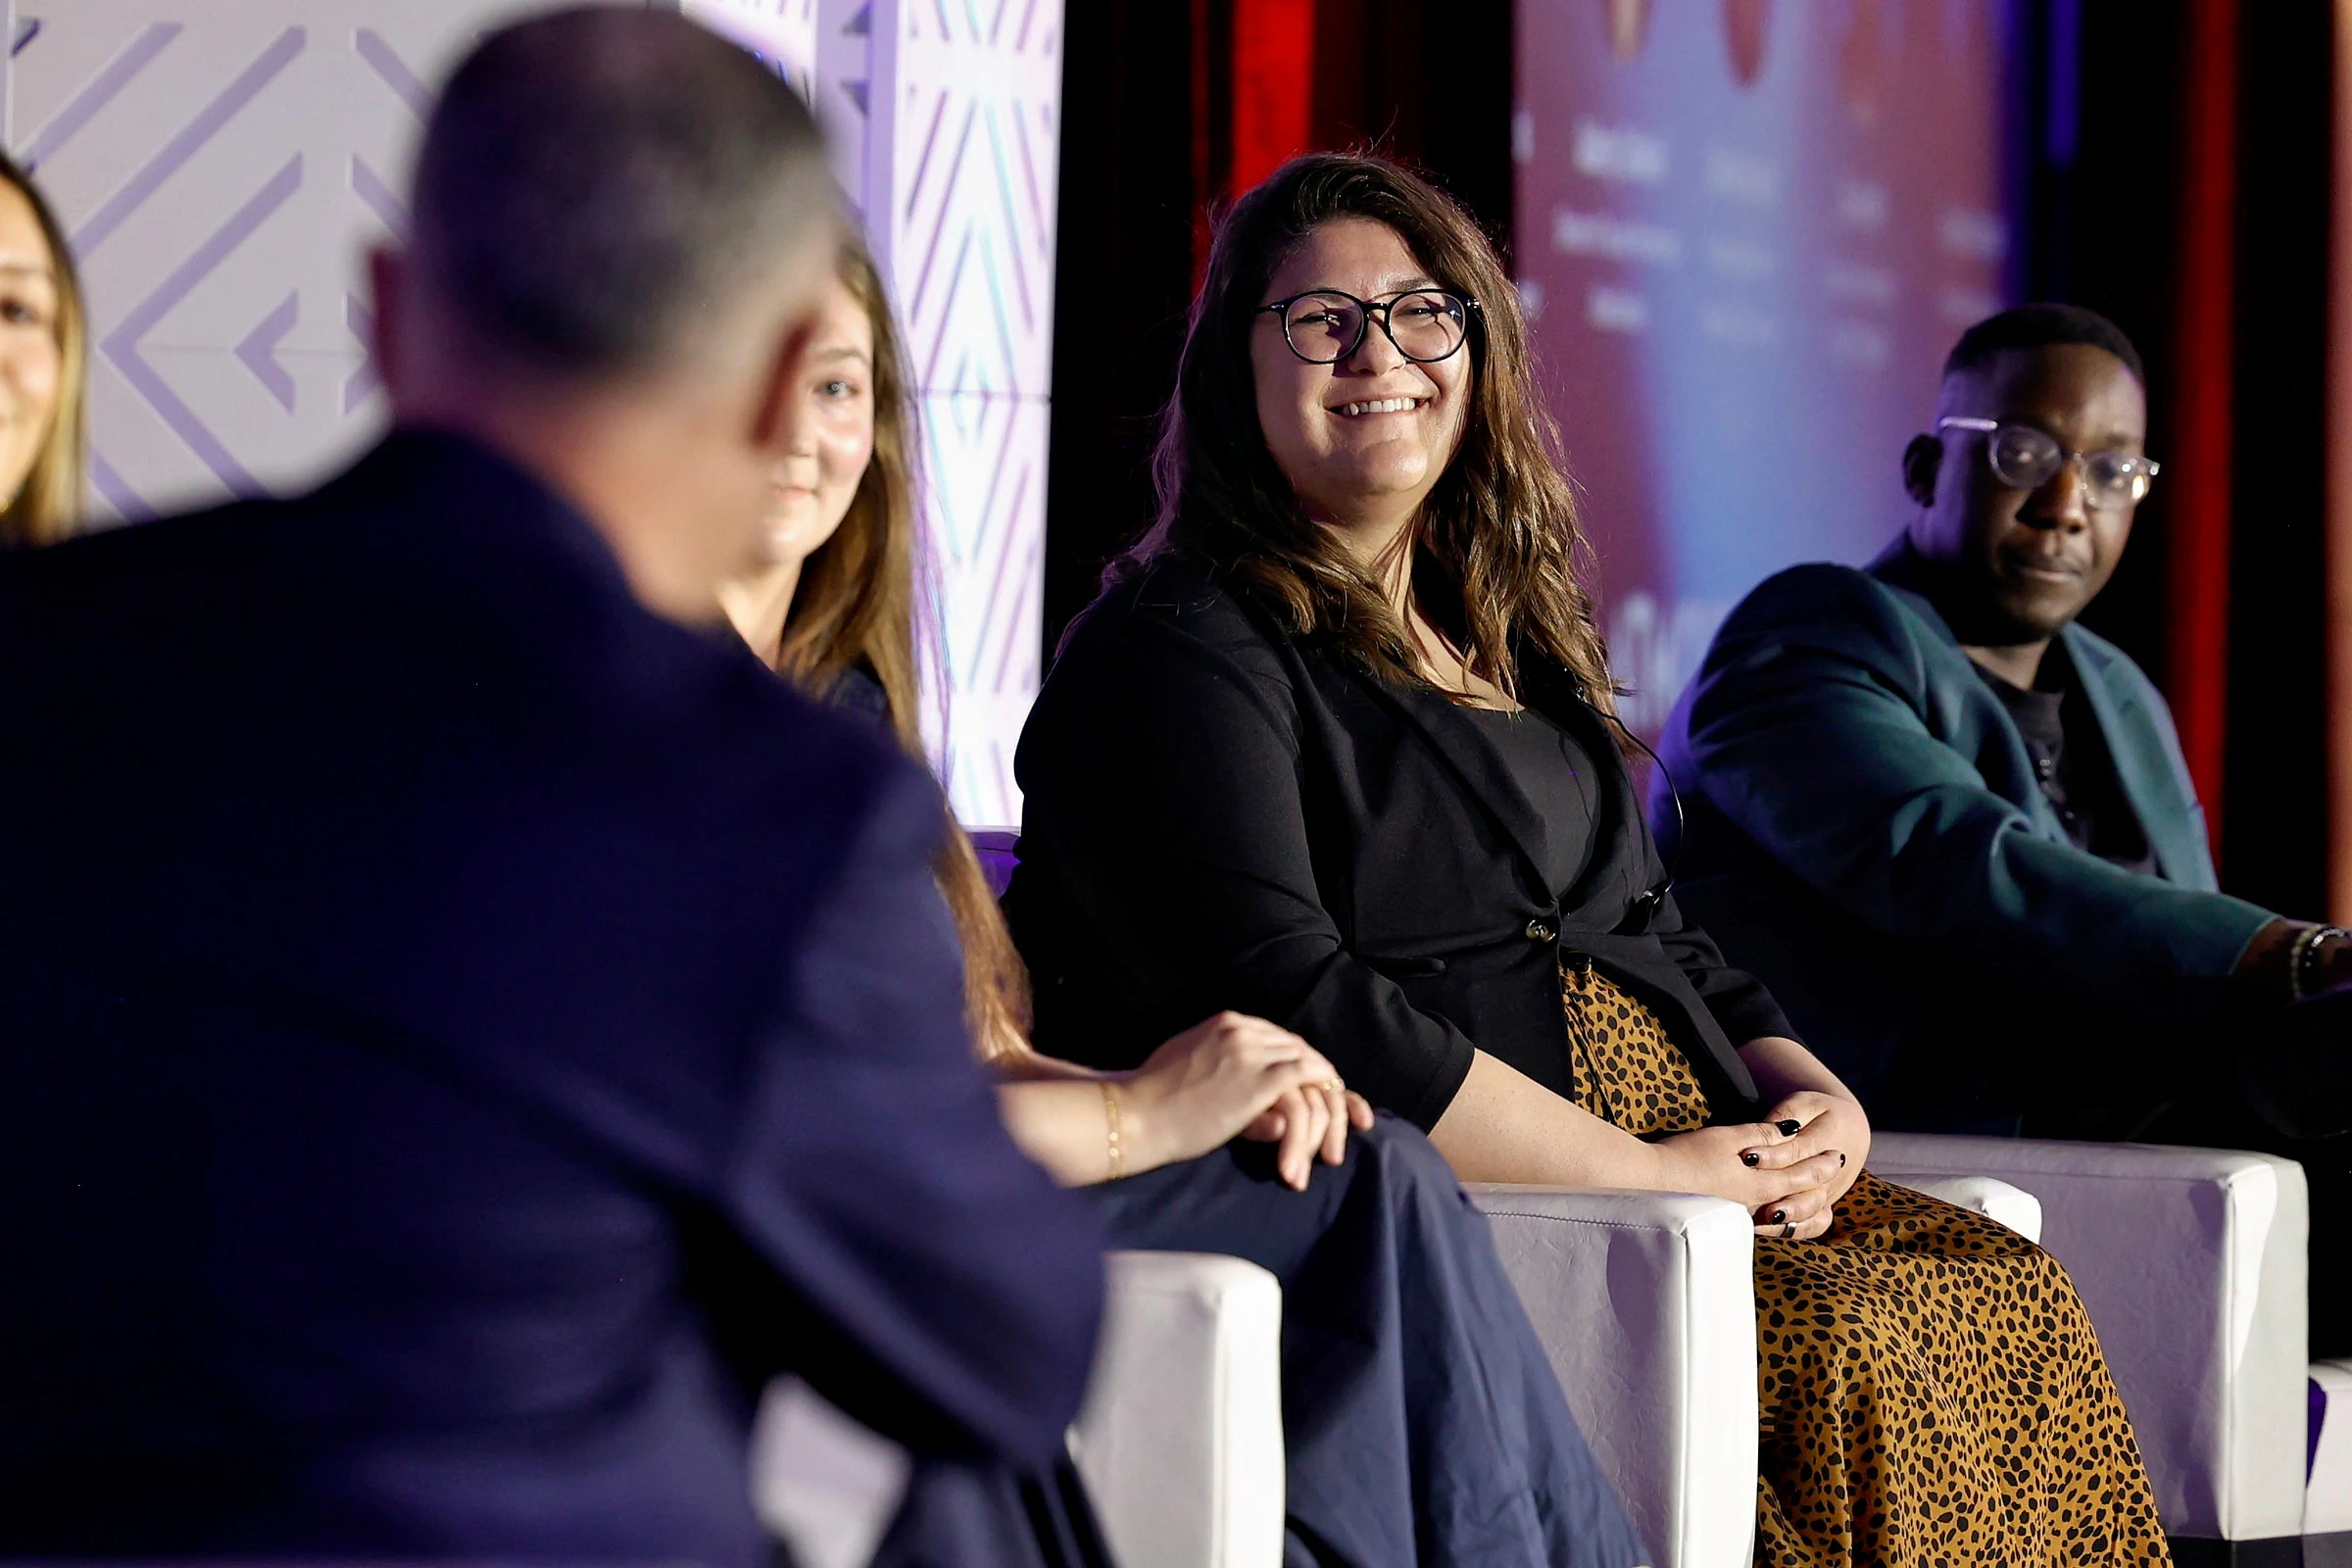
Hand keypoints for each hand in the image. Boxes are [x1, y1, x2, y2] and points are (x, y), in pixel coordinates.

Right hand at [1121, 1013, 1372, 1189]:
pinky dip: (1326, 1092)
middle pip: (1298, 1047)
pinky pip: (1310, 1077)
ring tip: (1334, 1122)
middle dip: (1319, 1076)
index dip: (1300, 1061)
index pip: (1277, 1037)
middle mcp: (1242, 1028)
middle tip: (1337, 1105)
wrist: (1135, 1114)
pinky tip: (1333, 1115)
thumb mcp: (1188, 1068)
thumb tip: (1256, 1093)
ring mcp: (1253, 1050)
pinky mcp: (1261, 1078)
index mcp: (1225, 1022)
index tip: (1312, 1085)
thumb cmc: (1150, 1100)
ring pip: (1308, 1061)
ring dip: (1325, 1091)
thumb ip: (1221, 1068)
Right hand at [1650, 1113, 1848, 1239]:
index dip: (1821, 1164)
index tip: (1839, 1156)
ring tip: (1820, 1199)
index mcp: (1759, 1182)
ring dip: (1805, 1203)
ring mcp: (1740, 1214)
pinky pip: (1763, 1221)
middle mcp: (1755, 1203)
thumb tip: (1792, 1130)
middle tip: (1836, 1171)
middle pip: (1796, 1194)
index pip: (1801, 1174)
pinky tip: (1779, 1214)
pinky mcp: (1724, 1218)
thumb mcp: (1727, 1138)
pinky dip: (1782, 1218)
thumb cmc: (1687, 1157)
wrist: (1651, 1183)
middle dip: (1819, 1182)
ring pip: (1783, 1211)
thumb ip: (1761, 1135)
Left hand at [1740, 1091, 1868, 1239]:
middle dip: (1785, 1197)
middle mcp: (1833, 1171)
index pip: (1799, 1150)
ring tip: (1763, 1218)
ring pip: (1813, 1211)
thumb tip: (1768, 1133)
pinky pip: (1814, 1224)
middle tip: (1756, 1199)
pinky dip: (1794, 1228)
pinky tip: (1767, 1227)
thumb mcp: (1805, 1103)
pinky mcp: (1823, 1204)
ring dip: (1790, 1217)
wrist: (1849, 1129)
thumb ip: (1786, 1116)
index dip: (1773, 1156)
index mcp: (1829, 1139)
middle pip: (1810, 1189)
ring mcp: (1829, 1190)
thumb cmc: (1819, 1112)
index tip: (1747, 1156)